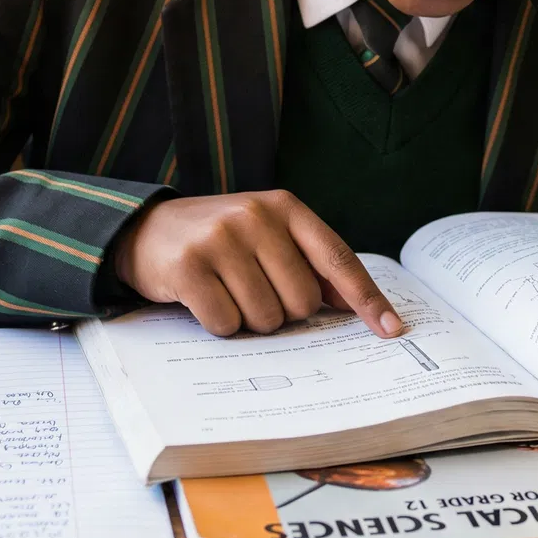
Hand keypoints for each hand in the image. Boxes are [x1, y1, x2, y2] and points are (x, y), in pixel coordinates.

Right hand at [112, 190, 403, 338]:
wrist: (146, 229)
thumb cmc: (219, 239)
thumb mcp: (266, 235)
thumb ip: (309, 262)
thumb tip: (357, 305)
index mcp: (285, 208)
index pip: (337, 259)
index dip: (366, 299)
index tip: (391, 329)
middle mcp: (256, 217)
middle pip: (301, 302)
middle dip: (281, 312)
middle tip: (252, 291)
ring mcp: (221, 239)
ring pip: (264, 318)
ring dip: (247, 319)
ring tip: (226, 291)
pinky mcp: (188, 266)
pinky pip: (225, 323)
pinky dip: (218, 324)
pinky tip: (203, 299)